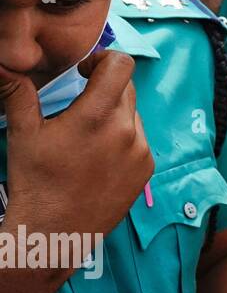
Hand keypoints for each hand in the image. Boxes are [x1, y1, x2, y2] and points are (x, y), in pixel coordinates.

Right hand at [0, 51, 152, 250]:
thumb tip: (6, 66)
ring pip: (132, 115)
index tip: (84, 72)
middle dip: (103, 90)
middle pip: (126, 89)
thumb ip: (19, 93)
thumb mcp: (23, 133)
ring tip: (84, 138)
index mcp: (98, 116)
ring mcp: (141, 151)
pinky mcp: (147, 169)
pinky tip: (97, 157)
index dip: (103, 60)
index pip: (122, 65)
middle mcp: (127, 130)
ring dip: (113, 116)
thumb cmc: (35, 182)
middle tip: (77, 108)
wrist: (54, 232)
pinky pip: (139, 140)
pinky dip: (122, 139)